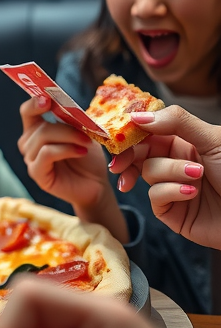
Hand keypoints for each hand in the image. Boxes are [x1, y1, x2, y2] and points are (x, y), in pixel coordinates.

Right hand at [17, 95, 112, 213]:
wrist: (96, 184)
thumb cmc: (87, 159)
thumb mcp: (80, 134)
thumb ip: (70, 121)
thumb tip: (66, 105)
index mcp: (36, 131)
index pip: (27, 112)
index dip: (34, 103)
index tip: (48, 97)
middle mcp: (29, 144)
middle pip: (39, 126)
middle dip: (64, 126)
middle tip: (86, 131)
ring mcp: (30, 159)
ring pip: (43, 138)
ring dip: (68, 138)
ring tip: (86, 143)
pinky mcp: (36, 173)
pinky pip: (46, 154)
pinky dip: (65, 150)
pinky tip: (80, 152)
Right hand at [109, 105, 219, 247]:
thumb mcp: (213, 139)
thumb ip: (175, 122)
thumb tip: (137, 116)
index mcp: (185, 141)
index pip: (148, 132)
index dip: (131, 132)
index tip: (117, 133)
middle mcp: (176, 162)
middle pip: (139, 153)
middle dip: (130, 156)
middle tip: (121, 162)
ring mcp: (172, 187)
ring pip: (147, 172)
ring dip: (169, 172)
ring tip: (195, 177)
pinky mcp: (173, 211)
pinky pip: (156, 197)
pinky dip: (171, 191)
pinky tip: (192, 193)